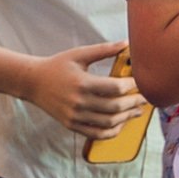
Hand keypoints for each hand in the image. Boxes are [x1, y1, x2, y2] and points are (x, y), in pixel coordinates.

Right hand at [17, 40, 143, 139]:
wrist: (33, 82)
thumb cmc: (57, 66)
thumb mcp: (79, 54)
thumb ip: (104, 50)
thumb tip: (127, 43)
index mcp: (82, 83)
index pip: (115, 88)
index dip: (132, 86)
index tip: (140, 83)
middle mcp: (79, 102)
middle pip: (115, 107)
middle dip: (134, 103)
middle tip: (146, 98)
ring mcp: (75, 116)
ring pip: (108, 122)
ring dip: (127, 118)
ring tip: (137, 111)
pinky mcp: (72, 125)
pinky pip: (97, 134)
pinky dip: (112, 131)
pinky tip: (121, 124)